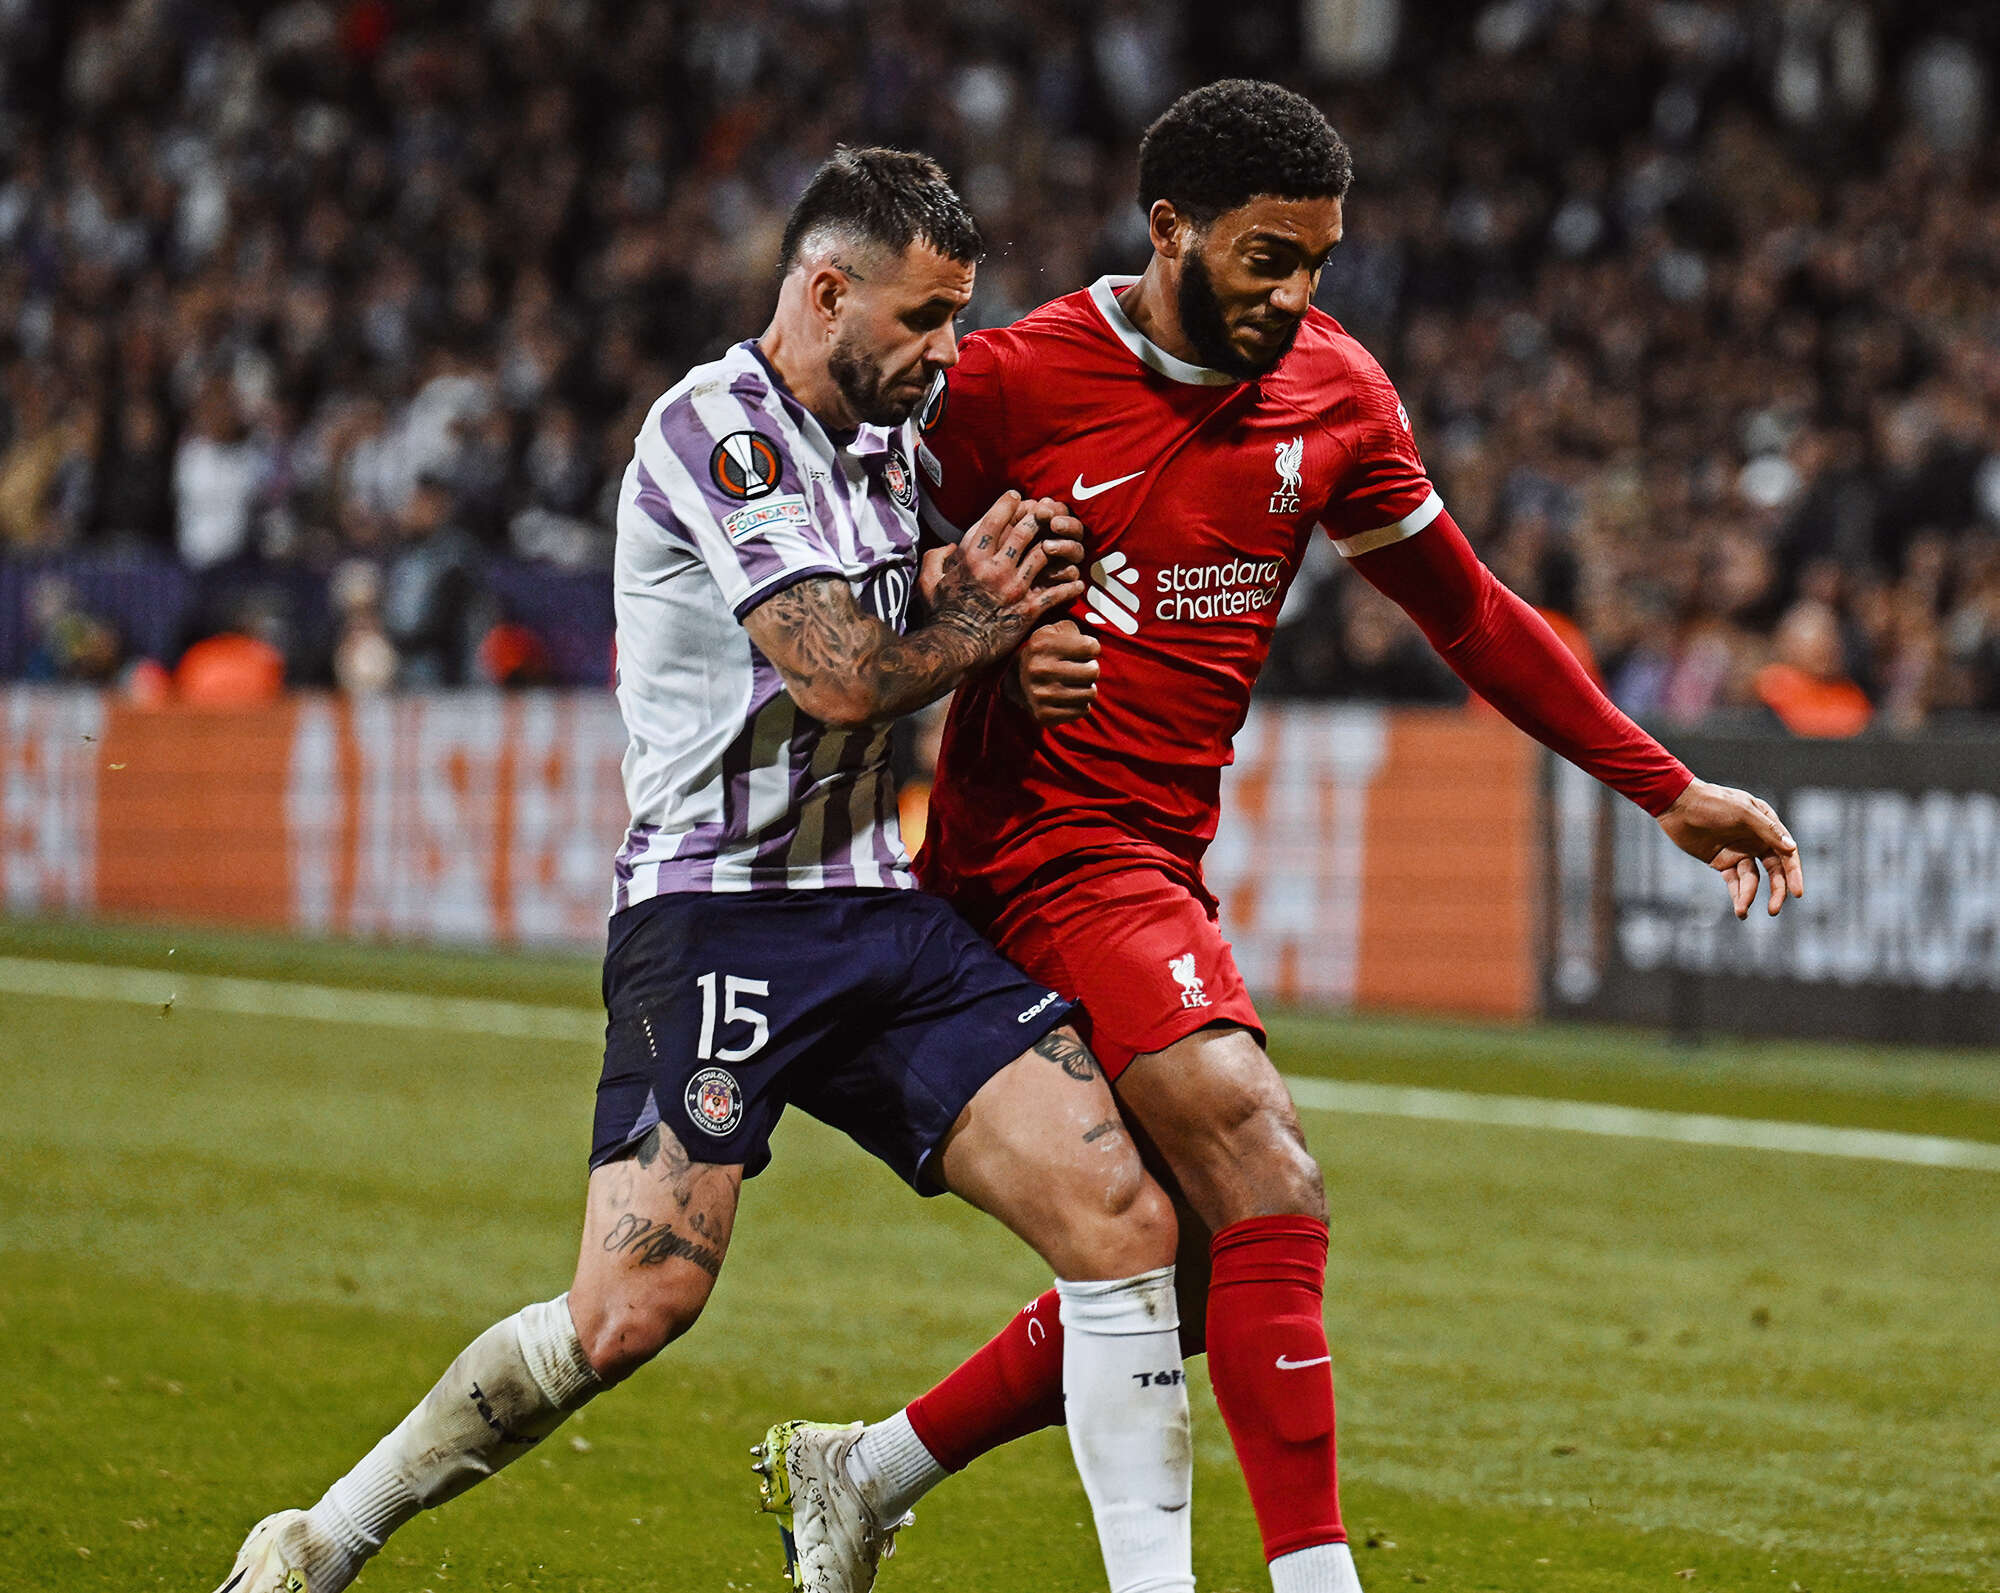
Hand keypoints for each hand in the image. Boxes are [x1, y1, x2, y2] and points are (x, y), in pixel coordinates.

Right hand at [930, 491, 1085, 663]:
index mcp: (972, 556)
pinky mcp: (1029, 609)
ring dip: (1058, 545)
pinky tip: (1076, 581)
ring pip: (1046, 554)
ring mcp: (1015, 587)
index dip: (1010, 503)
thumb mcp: (928, 581)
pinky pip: (1057, 591)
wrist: (956, 648)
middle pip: (1026, 529)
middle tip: (1046, 512)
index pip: (996, 518)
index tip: (1018, 497)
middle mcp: (996, 567)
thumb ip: (936, 558)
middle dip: (1039, 516)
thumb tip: (949, 548)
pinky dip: (1069, 584)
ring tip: (1065, 542)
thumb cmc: (941, 615)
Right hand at [1004, 618, 1100, 724]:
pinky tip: (1070, 697)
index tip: (1084, 650)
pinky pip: (1083, 710)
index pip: (1091, 647)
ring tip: (1075, 683)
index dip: (1092, 648)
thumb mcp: (1052, 631)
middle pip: (1093, 671)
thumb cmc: (1043, 653)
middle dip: (1091, 668)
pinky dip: (1081, 704)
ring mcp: (1040, 695)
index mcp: (1042, 645)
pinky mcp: (1044, 715)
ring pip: (1090, 693)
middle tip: (1081, 668)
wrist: (1014, 680)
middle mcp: (1039, 669)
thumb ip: (1072, 629)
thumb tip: (1091, 636)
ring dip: (1087, 687)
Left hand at [1657, 779, 1804, 919]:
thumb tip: (1792, 848)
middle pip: (1774, 870)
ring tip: (1742, 910)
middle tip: (1774, 910)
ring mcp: (1739, 852)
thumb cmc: (1712, 803)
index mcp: (1766, 825)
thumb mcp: (1743, 813)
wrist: (1677, 805)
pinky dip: (1737, 895)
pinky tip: (1740, 909)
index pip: (1786, 852)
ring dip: (1750, 895)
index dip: (1793, 873)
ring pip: (1752, 879)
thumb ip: (1767, 830)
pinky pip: (1734, 882)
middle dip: (1777, 891)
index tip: (1797, 893)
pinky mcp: (1721, 862)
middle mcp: (1756, 840)